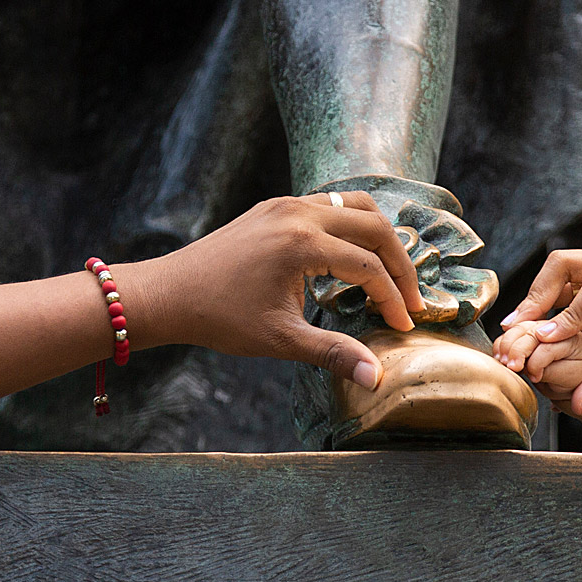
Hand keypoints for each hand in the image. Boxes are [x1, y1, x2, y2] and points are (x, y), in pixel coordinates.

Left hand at [139, 195, 422, 385]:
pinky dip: (354, 226)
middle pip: (375, 227)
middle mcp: (298, 213)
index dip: (393, 298)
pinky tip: (356, 255)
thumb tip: (376, 377)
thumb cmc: (220, 318)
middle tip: (411, 300)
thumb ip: (333, 353)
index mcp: (302, 243)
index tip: (403, 326)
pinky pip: (331, 204)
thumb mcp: (280, 340)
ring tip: (392, 273)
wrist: (169, 294)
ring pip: (356, 206)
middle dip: (400, 264)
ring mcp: (286, 204)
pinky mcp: (275, 206)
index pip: (369, 266)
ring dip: (381, 237)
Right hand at [498, 250, 581, 412]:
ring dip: (538, 299)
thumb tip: (575, 404)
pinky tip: (531, 331)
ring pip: (561, 271)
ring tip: (517, 330)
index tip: (543, 339)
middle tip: (517, 327)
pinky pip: (567, 288)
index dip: (566, 314)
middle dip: (539, 294)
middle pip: (568, 263)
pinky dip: (548, 307)